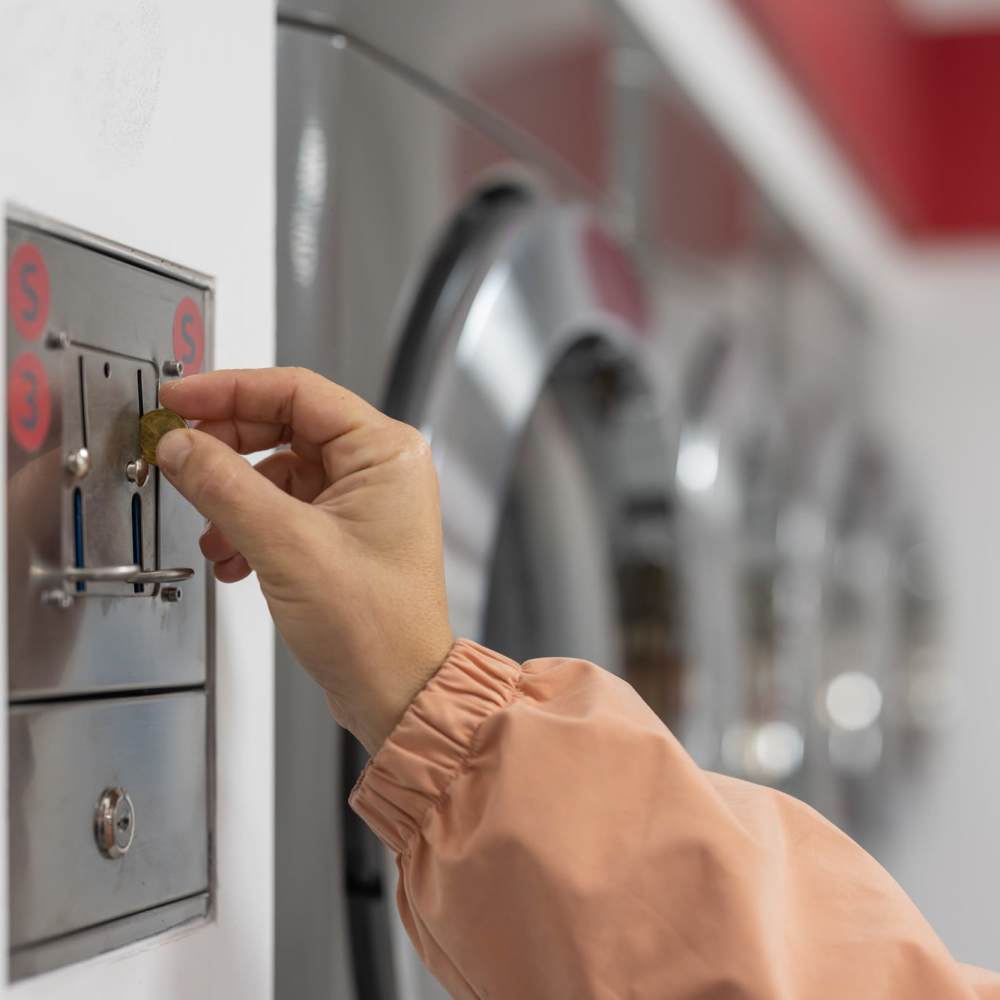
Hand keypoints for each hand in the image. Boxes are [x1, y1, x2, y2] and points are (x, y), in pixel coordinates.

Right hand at [156, 367, 453, 753]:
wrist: (396, 694)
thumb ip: (225, 485)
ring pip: (277, 473)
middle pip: (283, 428)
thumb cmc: (376, 628)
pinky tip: (232, 560)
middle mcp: (379, 469)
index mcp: (385, 452)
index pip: (297, 391)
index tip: (179, 398)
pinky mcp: (343, 534)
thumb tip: (181, 445)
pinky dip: (249, 528)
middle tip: (179, 457)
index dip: (230, 389)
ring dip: (234, 500)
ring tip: (214, 535)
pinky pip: (283, 509)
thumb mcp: (287, 545)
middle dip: (226, 449)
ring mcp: (362, 502)